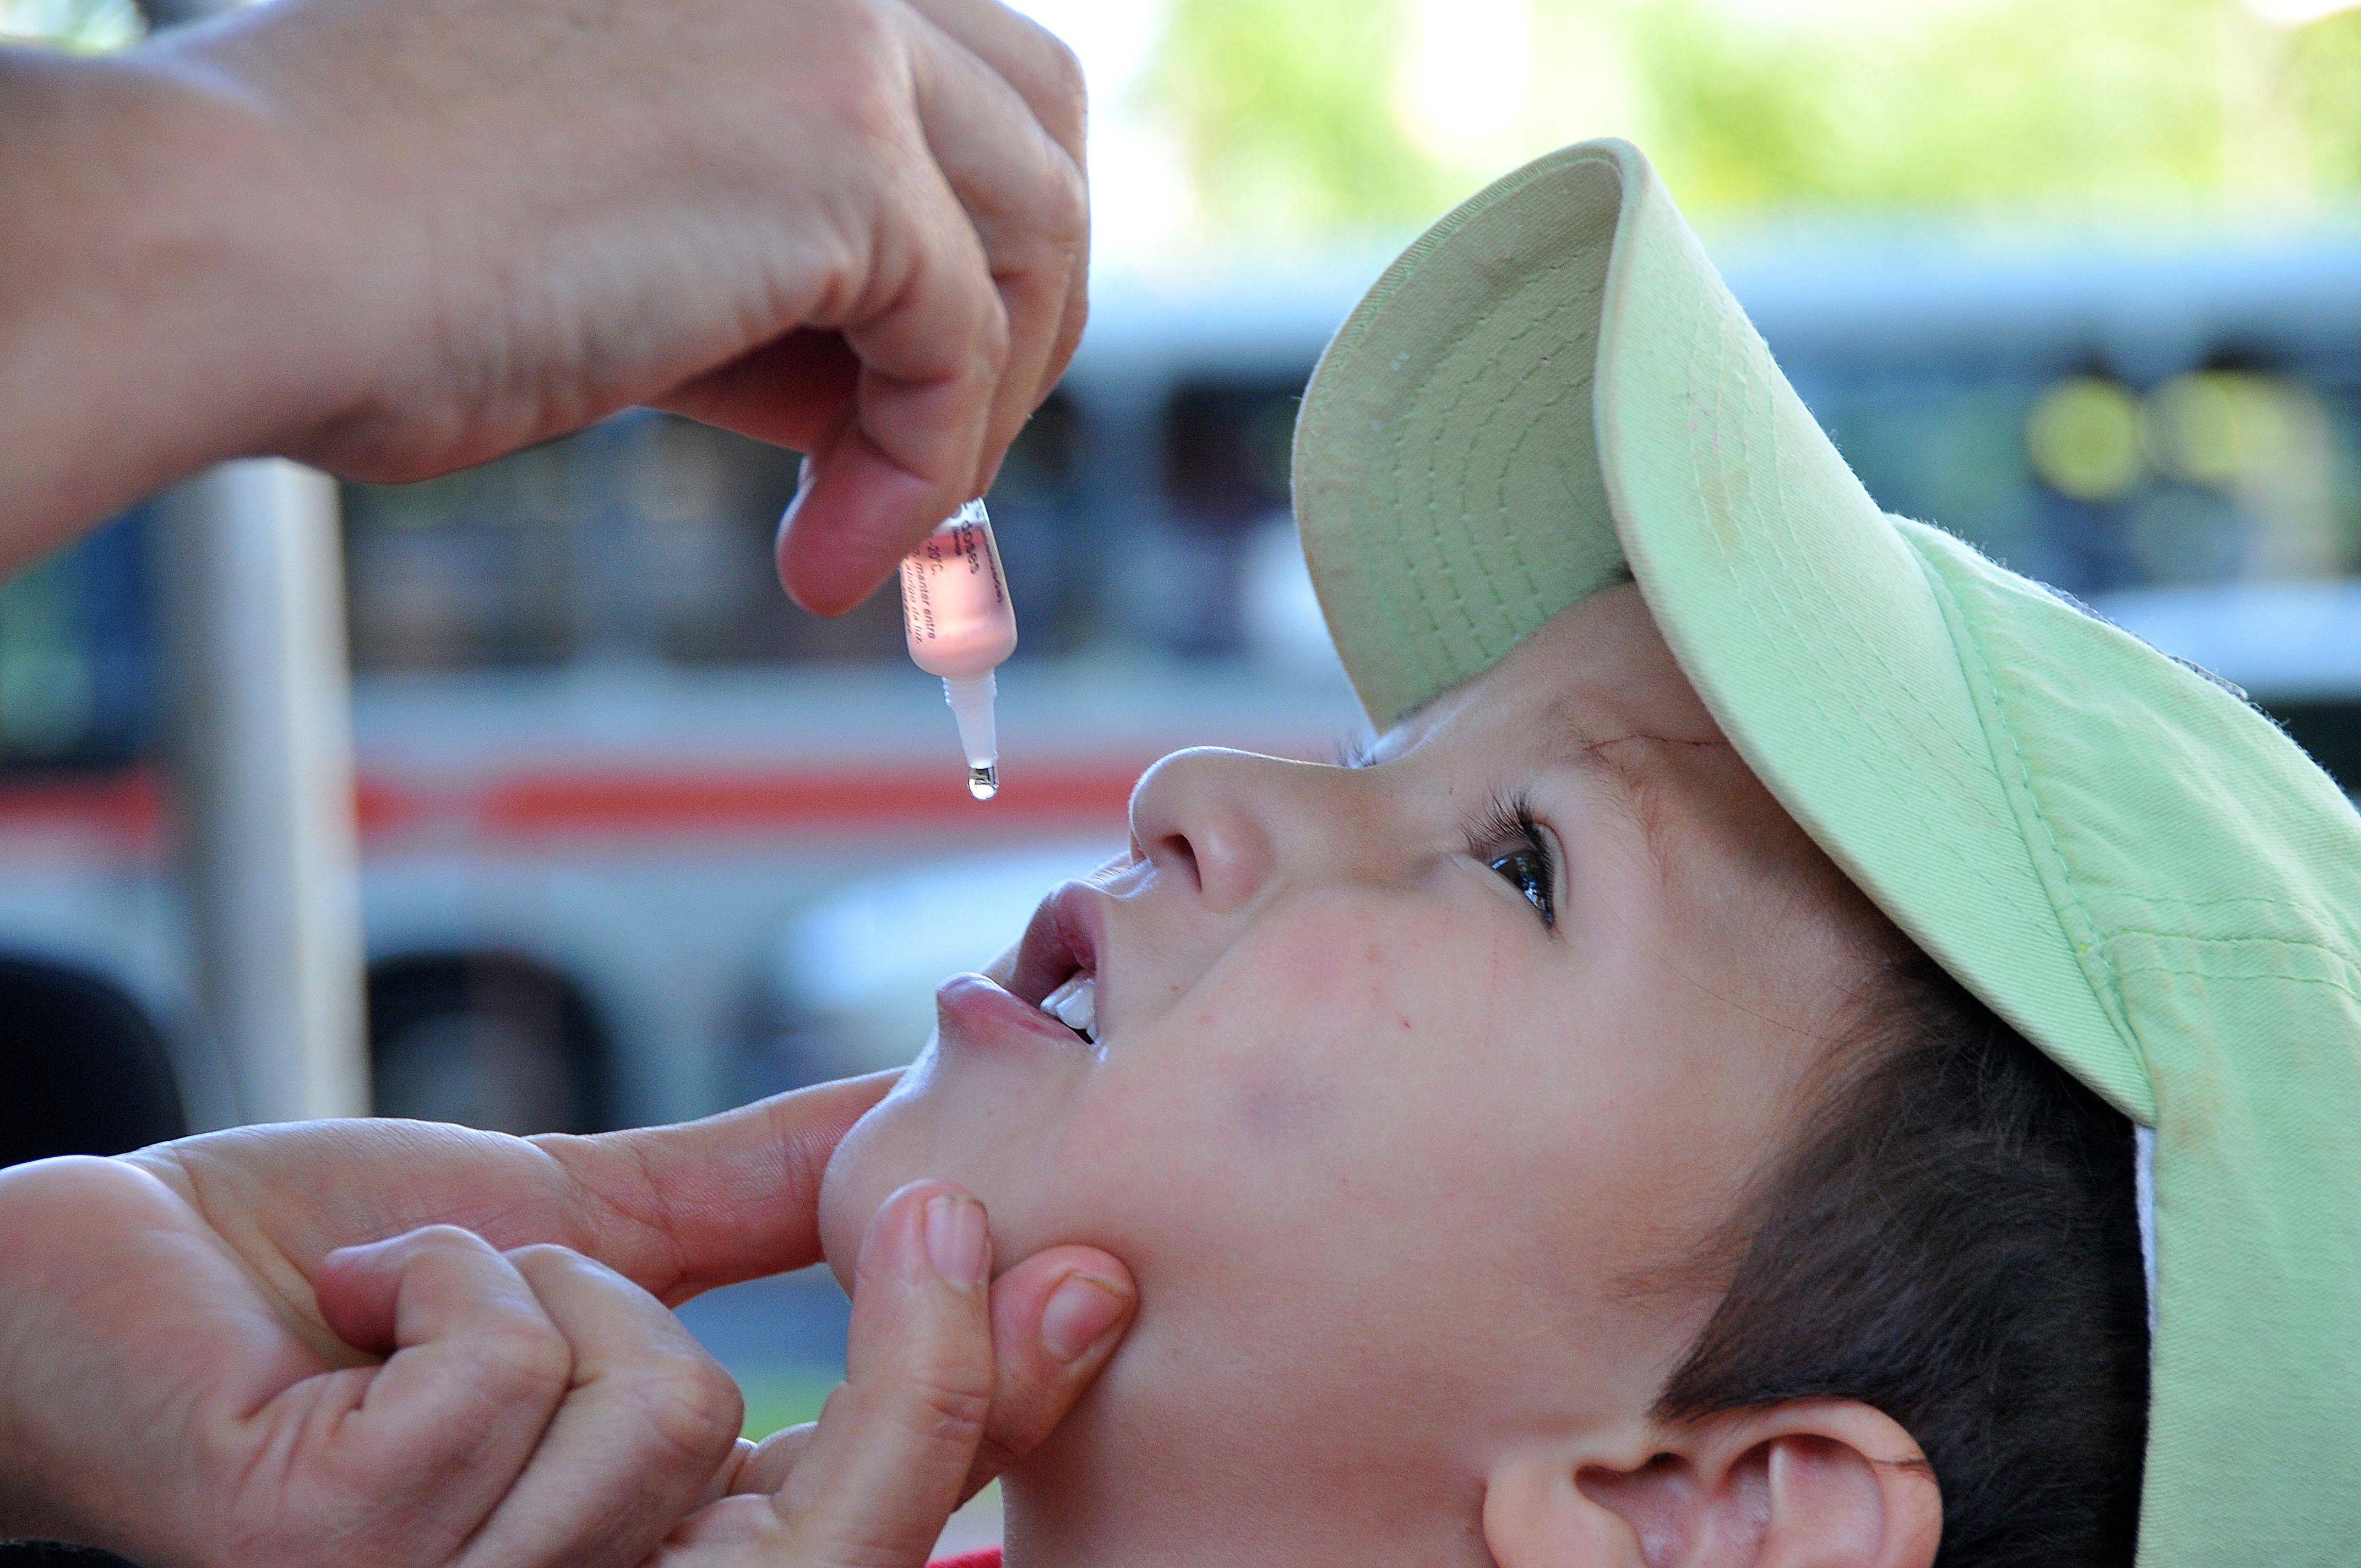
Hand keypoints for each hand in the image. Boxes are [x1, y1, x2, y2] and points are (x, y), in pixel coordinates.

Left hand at [0, 1079, 1136, 1567]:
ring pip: (667, 1407)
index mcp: (653, 1559)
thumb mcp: (585, 1227)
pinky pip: (511, 1361)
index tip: (1086, 1275)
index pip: (881, 1525)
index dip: (999, 1409)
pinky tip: (354, 1304)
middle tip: (925, 1196)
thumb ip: (752, 1203)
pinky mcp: (346, 1565)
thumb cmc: (326, 1275)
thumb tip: (922, 1122)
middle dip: (926, 1353)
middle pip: (848, 1530)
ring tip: (430, 1292)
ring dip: (548, 1276)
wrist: (101, 1278)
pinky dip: (448, 1269)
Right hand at [3, 0, 1085, 608]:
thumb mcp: (627, 222)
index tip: (903, 385)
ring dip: (978, 406)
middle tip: (932, 448)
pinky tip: (824, 559)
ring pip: (1038, 230)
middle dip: (1019, 304)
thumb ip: (770, 253)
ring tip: (866, 524)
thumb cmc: (374, 247)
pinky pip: (962, 347)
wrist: (240, 243)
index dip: (963, 238)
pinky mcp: (844, 147)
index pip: (950, 71)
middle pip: (1037, 125)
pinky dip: (920, 474)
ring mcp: (837, 27)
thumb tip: (885, 367)